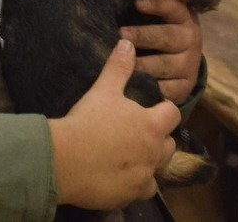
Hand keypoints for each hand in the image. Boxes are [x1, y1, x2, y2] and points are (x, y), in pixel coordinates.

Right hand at [51, 39, 179, 208]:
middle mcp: (153, 152)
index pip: (172, 114)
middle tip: (140, 133)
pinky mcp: (130, 195)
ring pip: (158, 169)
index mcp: (152, 125)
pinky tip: (123, 178)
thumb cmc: (88, 121)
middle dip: (159, 138)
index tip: (153, 108)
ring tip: (133, 156)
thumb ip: (119, 67)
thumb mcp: (104, 90)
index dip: (164, 110)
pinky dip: (137, 185)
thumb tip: (127, 43)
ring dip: (150, 162)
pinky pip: (143, 191)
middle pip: (169, 144)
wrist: (65, 160)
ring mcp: (144, 176)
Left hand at [123, 0, 203, 104]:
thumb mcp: (159, 18)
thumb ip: (146, 8)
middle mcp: (191, 40)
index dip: (157, 4)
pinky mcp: (183, 88)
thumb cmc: (160, 33)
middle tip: (121, 34)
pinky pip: (165, 89)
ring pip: (165, 65)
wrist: (180, 65)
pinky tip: (133, 85)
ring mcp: (188, 65)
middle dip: (143, 35)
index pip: (174, 7)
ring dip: (142, 64)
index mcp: (185, 18)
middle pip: (167, 37)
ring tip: (122, 63)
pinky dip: (148, 87)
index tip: (137, 3)